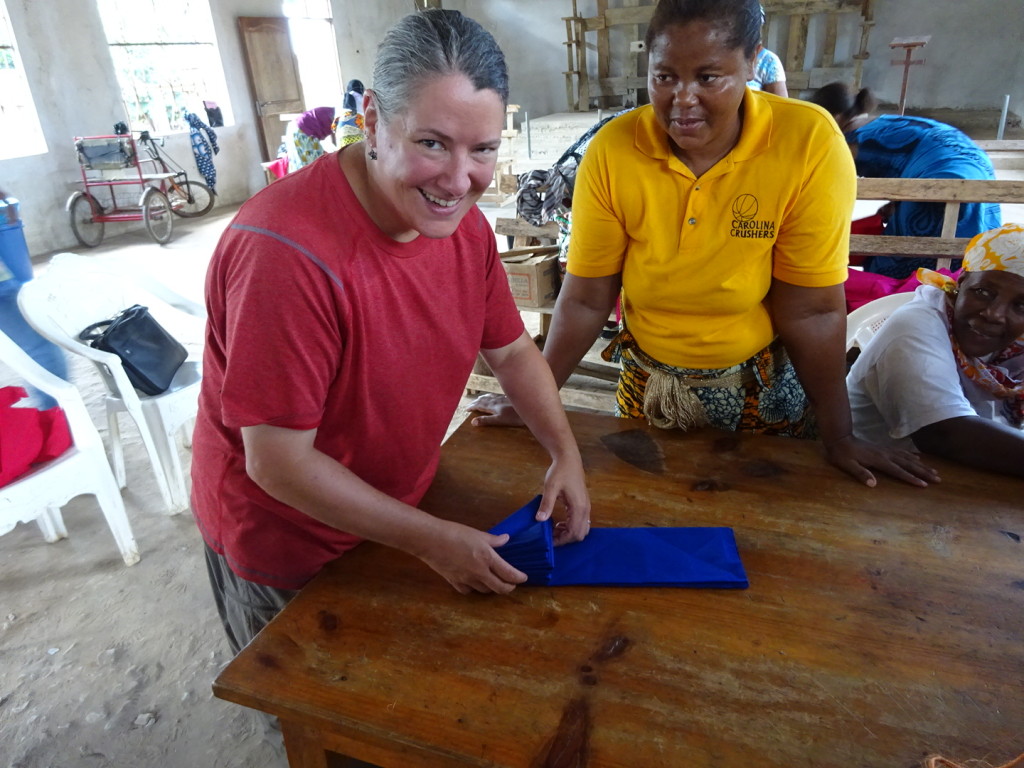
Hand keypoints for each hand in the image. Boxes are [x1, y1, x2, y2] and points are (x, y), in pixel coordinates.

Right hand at [417, 521, 527, 594]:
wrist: (430, 540)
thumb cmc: (454, 533)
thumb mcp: (477, 534)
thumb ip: (493, 540)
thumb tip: (506, 539)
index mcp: (487, 558)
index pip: (509, 573)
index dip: (519, 577)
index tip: (523, 577)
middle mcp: (479, 572)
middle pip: (500, 588)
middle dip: (508, 588)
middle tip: (511, 584)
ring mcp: (466, 579)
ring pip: (485, 591)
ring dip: (492, 588)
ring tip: (494, 581)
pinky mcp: (454, 582)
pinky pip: (468, 591)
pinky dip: (474, 588)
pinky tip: (474, 582)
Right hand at [468, 393, 524, 427]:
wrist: (530, 408)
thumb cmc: (514, 417)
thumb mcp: (499, 421)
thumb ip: (486, 421)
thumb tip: (473, 422)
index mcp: (493, 406)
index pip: (480, 405)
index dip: (473, 407)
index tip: (466, 409)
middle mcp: (496, 400)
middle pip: (484, 399)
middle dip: (476, 402)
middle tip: (470, 404)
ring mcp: (503, 398)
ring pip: (490, 396)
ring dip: (483, 398)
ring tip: (479, 399)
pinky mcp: (509, 398)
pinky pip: (496, 396)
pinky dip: (491, 396)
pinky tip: (495, 397)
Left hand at [535, 456, 591, 545]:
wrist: (569, 458)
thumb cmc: (560, 471)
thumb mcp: (550, 487)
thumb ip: (546, 504)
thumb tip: (540, 520)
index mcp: (579, 507)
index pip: (574, 532)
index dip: (562, 540)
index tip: (549, 541)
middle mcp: (585, 509)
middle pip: (580, 534)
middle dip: (566, 538)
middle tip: (551, 536)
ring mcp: (586, 507)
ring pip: (582, 529)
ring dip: (569, 533)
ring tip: (554, 529)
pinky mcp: (583, 504)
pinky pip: (581, 522)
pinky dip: (571, 526)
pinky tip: (559, 522)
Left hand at [825, 435, 940, 487]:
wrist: (840, 439)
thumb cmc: (842, 455)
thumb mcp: (847, 465)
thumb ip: (860, 474)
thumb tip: (873, 484)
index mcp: (879, 460)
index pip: (898, 471)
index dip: (911, 479)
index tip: (924, 485)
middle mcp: (886, 455)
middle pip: (908, 464)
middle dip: (923, 472)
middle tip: (938, 479)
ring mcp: (886, 451)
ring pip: (908, 458)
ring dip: (921, 465)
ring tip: (934, 471)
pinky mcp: (884, 449)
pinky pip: (902, 452)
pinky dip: (912, 456)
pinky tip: (919, 459)